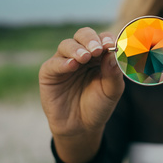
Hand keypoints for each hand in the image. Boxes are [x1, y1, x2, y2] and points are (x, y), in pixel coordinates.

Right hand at [38, 27, 124, 162]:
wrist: (82, 127)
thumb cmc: (98, 105)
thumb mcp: (111, 91)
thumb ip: (113, 73)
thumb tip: (113, 54)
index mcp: (99, 56)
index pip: (102, 39)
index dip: (106, 39)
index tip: (111, 46)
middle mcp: (81, 55)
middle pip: (83, 35)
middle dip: (90, 39)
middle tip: (97, 49)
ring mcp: (64, 62)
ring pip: (67, 44)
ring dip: (77, 49)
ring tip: (84, 57)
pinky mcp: (49, 73)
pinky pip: (53, 63)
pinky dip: (62, 62)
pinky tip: (71, 65)